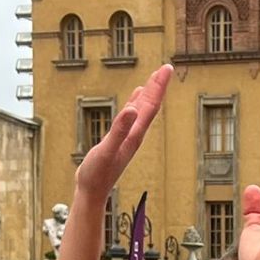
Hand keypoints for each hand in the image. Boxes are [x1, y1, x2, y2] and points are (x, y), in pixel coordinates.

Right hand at [74, 64, 172, 200]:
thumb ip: (119, 129)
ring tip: (155, 79)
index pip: (151, 106)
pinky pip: (131, 118)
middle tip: (166, 67)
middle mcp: (135, 135)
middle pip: (150, 106)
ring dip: (149, 94)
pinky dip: (135, 105)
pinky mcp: (119, 140)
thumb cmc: (97, 174)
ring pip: (142, 111)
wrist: (92, 191)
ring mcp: (128, 138)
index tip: (167, 68)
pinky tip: (135, 100)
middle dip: (158, 86)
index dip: (158, 86)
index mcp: (134, 134)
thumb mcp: (106, 149)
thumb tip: (132, 110)